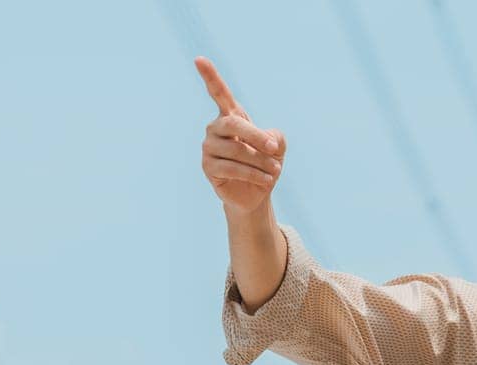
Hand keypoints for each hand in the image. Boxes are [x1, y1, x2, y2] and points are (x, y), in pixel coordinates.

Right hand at [195, 57, 285, 214]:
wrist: (256, 193)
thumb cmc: (265, 164)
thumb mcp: (277, 146)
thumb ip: (275, 137)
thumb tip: (266, 140)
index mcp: (231, 116)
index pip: (219, 93)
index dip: (209, 76)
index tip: (199, 59)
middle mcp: (215, 128)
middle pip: (233, 123)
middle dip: (255, 136)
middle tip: (274, 148)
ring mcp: (209, 147)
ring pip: (235, 150)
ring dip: (260, 161)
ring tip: (275, 170)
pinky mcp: (208, 167)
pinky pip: (231, 167)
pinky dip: (253, 174)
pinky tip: (266, 179)